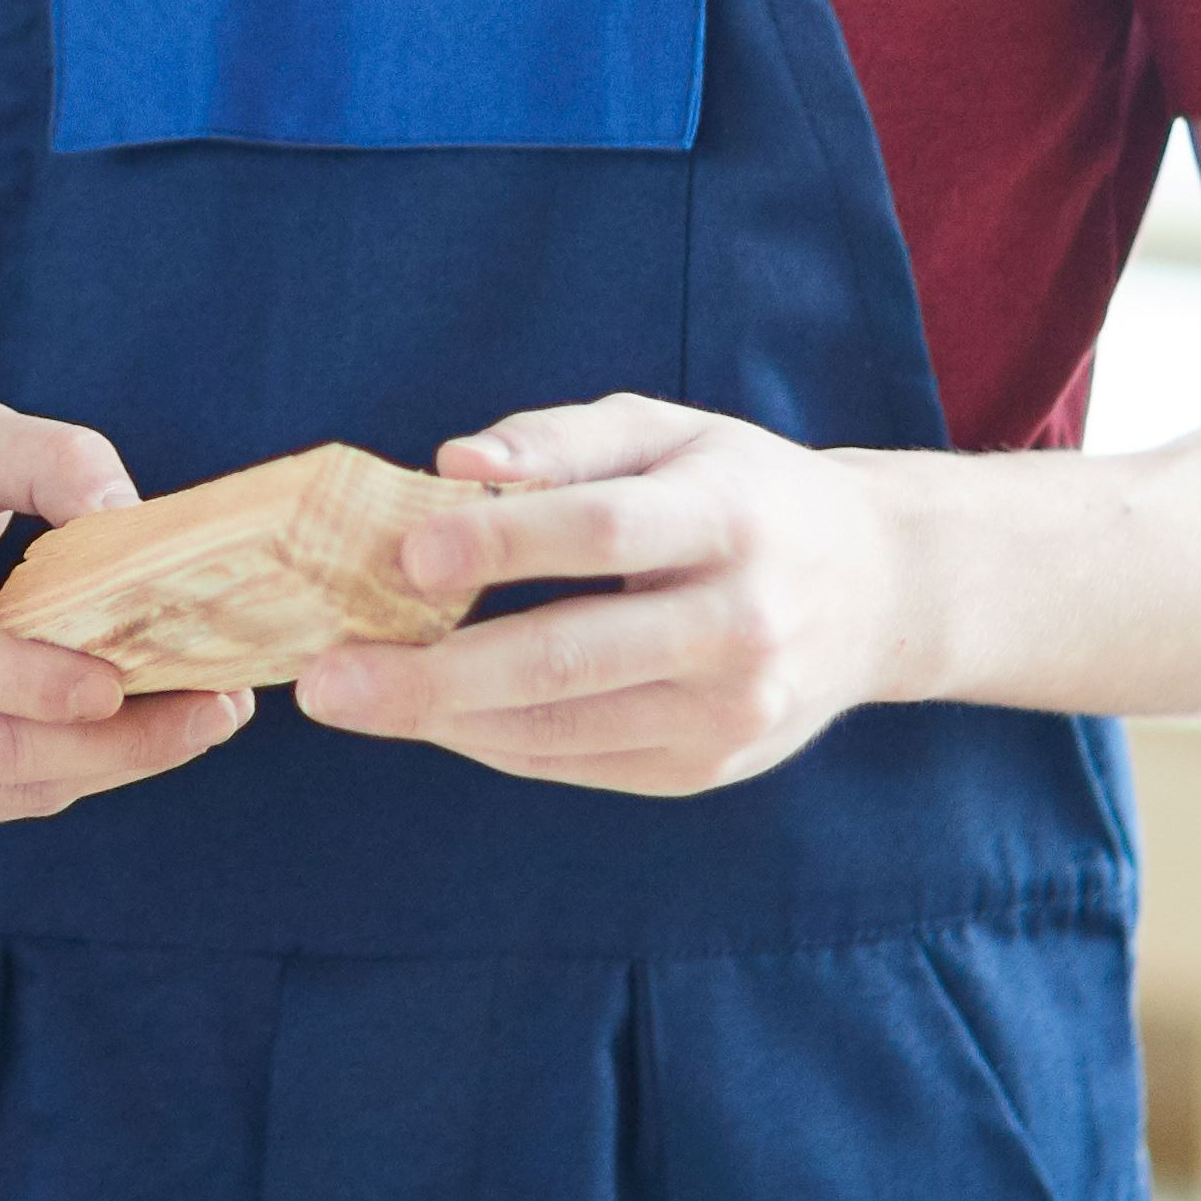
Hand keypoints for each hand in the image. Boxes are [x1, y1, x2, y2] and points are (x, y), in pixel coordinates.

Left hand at [292, 393, 918, 796]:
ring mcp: (728, 713)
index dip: (502, 540)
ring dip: (442, 716)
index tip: (403, 555)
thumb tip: (452, 463)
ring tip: (350, 694)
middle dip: (435, 674)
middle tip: (325, 678)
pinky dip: (491, 738)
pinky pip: (574, 760)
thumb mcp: (669, 432)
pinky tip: (427, 712)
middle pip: (571, 657)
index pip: (606, 531)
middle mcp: (739, 624)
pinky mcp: (706, 769)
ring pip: (561, 726)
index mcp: (733, 519)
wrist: (875, 593)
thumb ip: (559, 440)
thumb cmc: (741, 494)